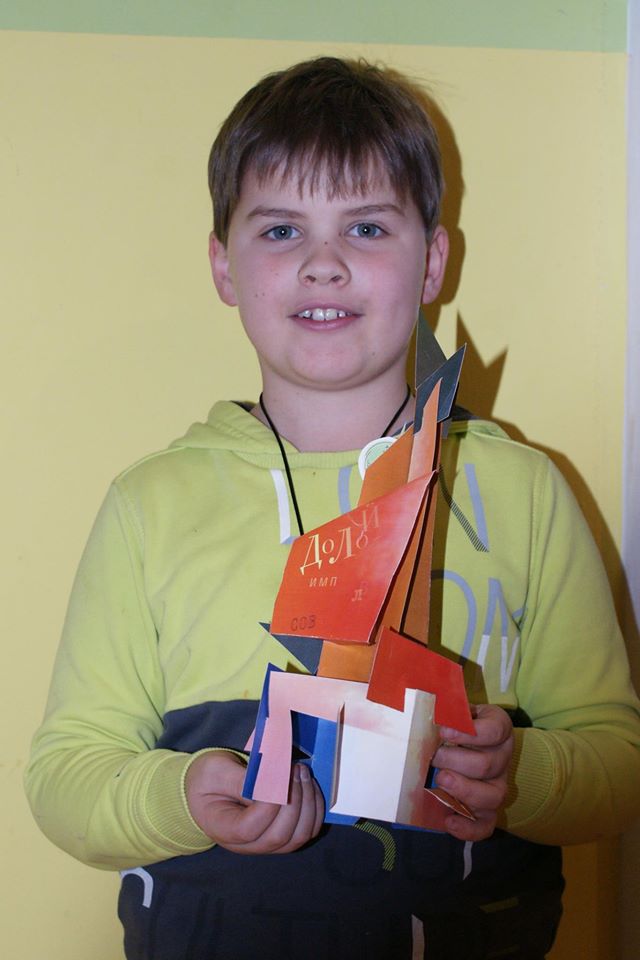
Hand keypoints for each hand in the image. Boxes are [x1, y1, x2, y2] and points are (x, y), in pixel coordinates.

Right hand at [185, 751, 324, 853]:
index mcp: (224, 830)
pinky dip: (314, 809)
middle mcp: (247, 845)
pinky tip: (308, 785)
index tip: (278, 774)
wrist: (206, 792)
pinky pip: (307, 831)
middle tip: (295, 769)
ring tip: (302, 773)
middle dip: (293, 801)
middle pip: (279, 836)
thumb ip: (241, 779)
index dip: (268, 805)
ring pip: (297, 837)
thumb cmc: (208, 780)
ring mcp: (267, 843)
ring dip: (307, 804)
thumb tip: (272, 781)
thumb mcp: (215, 772)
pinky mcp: (282, 836)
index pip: (250, 829)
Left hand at [432, 703, 512, 841]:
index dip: (470, 733)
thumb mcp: (453, 709)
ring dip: (464, 791)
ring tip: (440, 782)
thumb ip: (444, 707)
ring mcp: (497, 785)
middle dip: (456, 762)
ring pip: (492, 795)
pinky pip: (486, 825)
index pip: (495, 729)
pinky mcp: (488, 810)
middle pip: (488, 764)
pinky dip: (469, 828)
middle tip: (433, 758)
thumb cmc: (454, 723)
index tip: (443, 731)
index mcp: (498, 728)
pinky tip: (448, 821)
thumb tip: (419, 705)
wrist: (463, 746)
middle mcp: (502, 757)